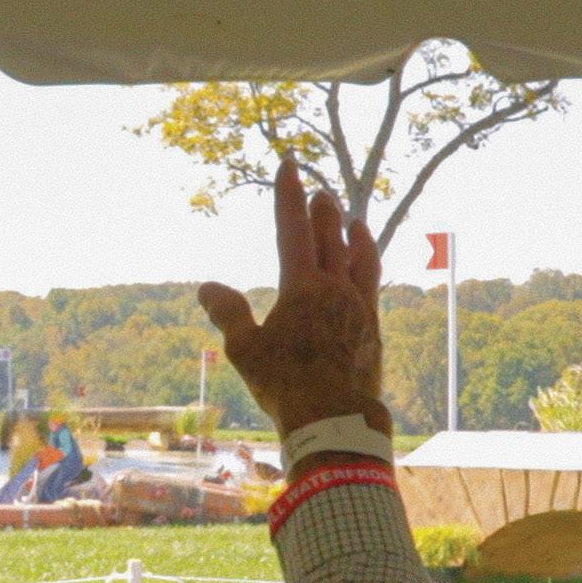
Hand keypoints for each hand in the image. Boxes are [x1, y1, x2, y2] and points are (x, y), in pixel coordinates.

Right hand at [197, 157, 390, 437]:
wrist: (335, 418)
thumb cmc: (284, 385)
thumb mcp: (244, 350)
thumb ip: (228, 313)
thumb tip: (207, 286)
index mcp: (302, 287)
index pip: (293, 228)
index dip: (288, 195)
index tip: (289, 165)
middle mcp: (336, 288)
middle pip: (331, 237)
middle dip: (323, 211)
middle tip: (321, 192)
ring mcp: (360, 306)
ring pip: (360, 257)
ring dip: (354, 235)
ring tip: (355, 221)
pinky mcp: (374, 327)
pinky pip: (373, 284)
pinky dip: (369, 266)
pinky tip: (366, 267)